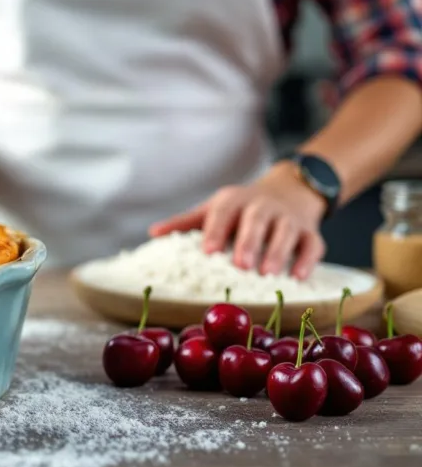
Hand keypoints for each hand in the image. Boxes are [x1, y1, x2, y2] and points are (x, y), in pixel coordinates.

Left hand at [149, 162, 327, 278]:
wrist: (288, 189)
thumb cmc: (240, 208)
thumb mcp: (213, 209)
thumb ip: (186, 223)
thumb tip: (153, 234)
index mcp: (234, 201)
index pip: (223, 212)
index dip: (215, 230)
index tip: (207, 251)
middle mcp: (262, 206)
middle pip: (256, 220)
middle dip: (249, 241)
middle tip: (241, 265)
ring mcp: (288, 218)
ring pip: (286, 231)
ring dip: (278, 251)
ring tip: (267, 274)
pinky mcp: (309, 231)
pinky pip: (313, 243)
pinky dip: (307, 259)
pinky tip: (298, 276)